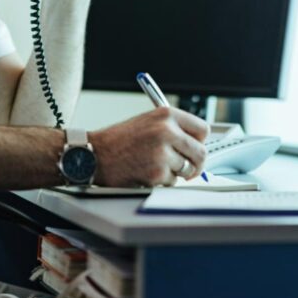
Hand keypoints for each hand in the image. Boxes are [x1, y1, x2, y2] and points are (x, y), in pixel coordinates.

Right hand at [89, 107, 208, 186]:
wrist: (94, 154)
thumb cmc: (118, 141)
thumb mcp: (147, 122)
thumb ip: (173, 128)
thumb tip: (196, 143)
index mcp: (166, 114)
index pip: (202, 129)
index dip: (200, 141)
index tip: (195, 147)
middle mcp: (167, 130)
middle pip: (201, 152)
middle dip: (195, 164)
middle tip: (188, 168)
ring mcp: (162, 152)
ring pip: (186, 169)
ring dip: (175, 173)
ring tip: (154, 165)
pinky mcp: (157, 172)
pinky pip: (172, 182)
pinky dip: (162, 181)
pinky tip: (145, 172)